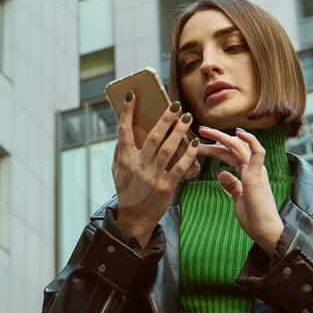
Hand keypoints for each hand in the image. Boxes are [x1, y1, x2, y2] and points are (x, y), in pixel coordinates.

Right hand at [111, 92, 201, 245]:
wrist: (135, 217)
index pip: (124, 131)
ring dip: (179, 132)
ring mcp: (153, 177)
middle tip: (175, 105)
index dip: (127, 113)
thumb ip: (120, 151)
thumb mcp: (117, 171)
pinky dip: (188, 154)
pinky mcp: (167, 186)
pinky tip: (195, 143)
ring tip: (187, 118)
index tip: (132, 95)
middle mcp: (138, 167)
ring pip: (168, 149)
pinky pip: (180, 167)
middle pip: (152, 137)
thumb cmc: (126, 191)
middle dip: (165, 119)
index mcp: (124, 160)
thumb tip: (125, 129)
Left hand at [195, 126, 284, 253]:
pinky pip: (257, 153)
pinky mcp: (256, 176)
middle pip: (234, 147)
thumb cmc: (254, 218)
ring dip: (222, 137)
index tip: (201, 145)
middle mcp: (254, 169)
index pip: (231, 155)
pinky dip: (250, 141)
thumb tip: (221, 174)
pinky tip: (238, 133)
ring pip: (240, 146)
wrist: (265, 231)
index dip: (217, 148)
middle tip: (201, 131)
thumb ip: (231, 186)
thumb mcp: (238, 199)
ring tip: (205, 131)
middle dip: (217, 138)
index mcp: (250, 174)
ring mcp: (256, 171)